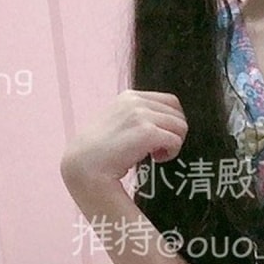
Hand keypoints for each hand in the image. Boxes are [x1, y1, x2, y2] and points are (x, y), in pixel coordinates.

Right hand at [61, 91, 188, 198]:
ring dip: (174, 143)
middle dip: (175, 133)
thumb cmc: (100, 153)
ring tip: (155, 156)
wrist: (83, 166)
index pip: (170, 101)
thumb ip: (139, 118)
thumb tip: (166, 122)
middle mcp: (135, 101)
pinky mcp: (146, 131)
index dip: (171, 122)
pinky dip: (171, 153)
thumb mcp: (119, 124)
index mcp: (130, 97)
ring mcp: (140, 114)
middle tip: (158, 150)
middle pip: (178, 113)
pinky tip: (155, 160)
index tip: (158, 139)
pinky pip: (176, 140)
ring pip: (180, 126)